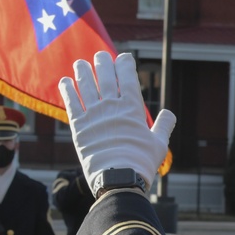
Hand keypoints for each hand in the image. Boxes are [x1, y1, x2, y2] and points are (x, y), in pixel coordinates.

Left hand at [58, 52, 176, 194]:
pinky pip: (71, 102)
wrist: (118, 177)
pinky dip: (67, 90)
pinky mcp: (78, 126)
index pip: (127, 77)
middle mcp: (112, 106)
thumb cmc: (142, 161)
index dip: (125, 64)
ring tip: (80, 64)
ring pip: (86, 85)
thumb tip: (168, 114)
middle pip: (105, 76)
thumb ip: (163, 125)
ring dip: (82, 72)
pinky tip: (65, 82)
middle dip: (103, 63)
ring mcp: (93, 114)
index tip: (123, 58)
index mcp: (132, 107)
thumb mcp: (159, 143)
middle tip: (101, 56)